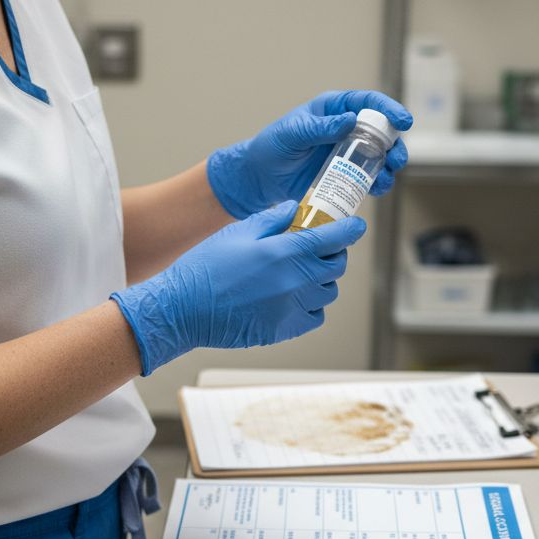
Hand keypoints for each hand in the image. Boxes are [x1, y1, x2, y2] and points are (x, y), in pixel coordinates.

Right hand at [111, 201, 365, 374]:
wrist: (183, 309)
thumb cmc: (206, 267)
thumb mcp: (238, 231)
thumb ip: (272, 219)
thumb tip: (295, 208)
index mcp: (286, 252)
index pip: (334, 238)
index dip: (350, 230)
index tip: (356, 227)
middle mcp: (295, 282)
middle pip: (336, 266)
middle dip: (333, 254)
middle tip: (320, 249)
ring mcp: (292, 308)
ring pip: (328, 292)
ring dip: (322, 280)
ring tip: (302, 274)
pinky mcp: (284, 330)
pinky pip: (314, 316)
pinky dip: (311, 306)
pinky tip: (294, 297)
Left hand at [206, 90, 412, 218]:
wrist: (260, 178)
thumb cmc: (272, 148)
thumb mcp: (293, 134)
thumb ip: (320, 127)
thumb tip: (351, 120)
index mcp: (334, 109)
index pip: (368, 103)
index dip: (389, 110)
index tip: (404, 122)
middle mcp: (345, 128)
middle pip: (381, 131)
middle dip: (395, 144)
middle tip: (397, 160)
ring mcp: (346, 152)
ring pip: (379, 155)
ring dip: (390, 166)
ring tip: (388, 178)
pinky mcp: (344, 174)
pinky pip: (367, 176)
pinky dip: (377, 182)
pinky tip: (378, 188)